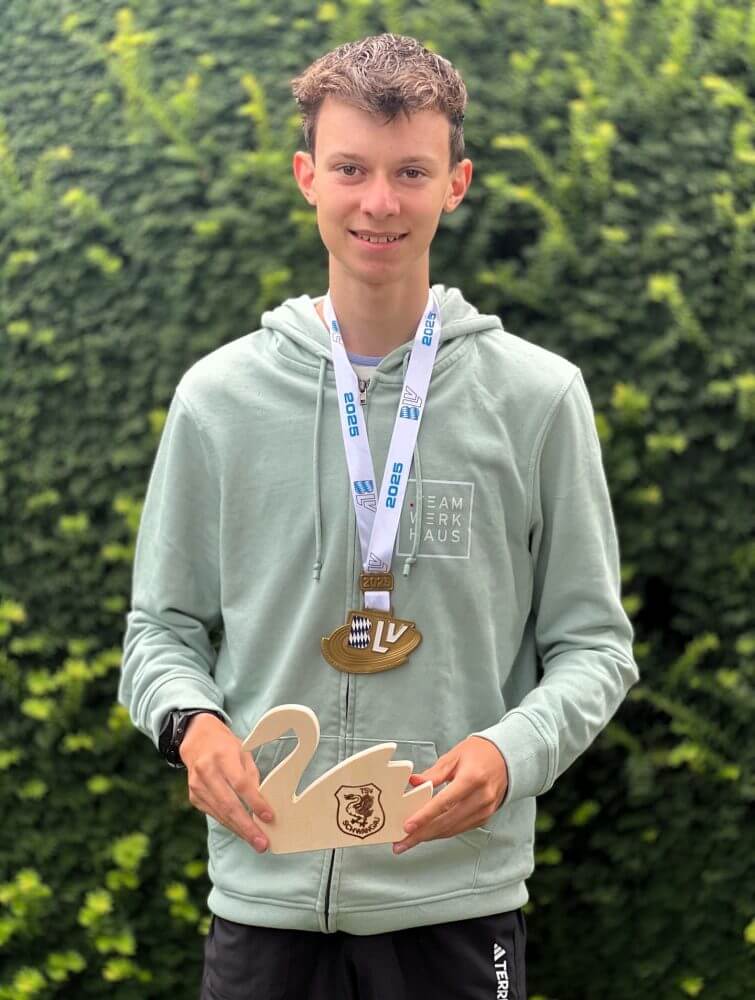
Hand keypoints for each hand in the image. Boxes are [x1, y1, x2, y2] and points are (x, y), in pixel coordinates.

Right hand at [180, 713, 275, 853]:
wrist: (197, 740)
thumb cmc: (225, 746)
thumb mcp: (243, 752)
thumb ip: (252, 776)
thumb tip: (263, 802)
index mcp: (223, 755)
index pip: (240, 783)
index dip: (255, 802)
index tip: (269, 817)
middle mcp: (207, 771)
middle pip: (229, 804)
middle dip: (247, 826)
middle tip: (262, 843)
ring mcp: (197, 786)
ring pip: (221, 813)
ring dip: (240, 830)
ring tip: (256, 842)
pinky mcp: (194, 797)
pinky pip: (215, 814)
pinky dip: (229, 824)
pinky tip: (242, 831)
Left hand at [393, 736, 508, 854]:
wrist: (507, 758)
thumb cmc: (480, 753)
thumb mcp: (454, 756)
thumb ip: (433, 773)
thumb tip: (413, 782)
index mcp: (472, 779)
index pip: (444, 802)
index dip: (424, 816)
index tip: (407, 826)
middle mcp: (481, 798)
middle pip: (446, 822)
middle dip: (421, 834)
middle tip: (400, 842)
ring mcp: (484, 810)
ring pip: (452, 829)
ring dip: (429, 836)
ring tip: (409, 841)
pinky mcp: (484, 817)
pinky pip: (459, 828)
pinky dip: (442, 832)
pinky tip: (427, 833)